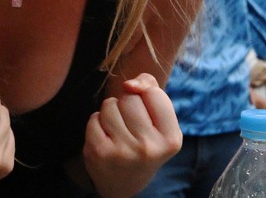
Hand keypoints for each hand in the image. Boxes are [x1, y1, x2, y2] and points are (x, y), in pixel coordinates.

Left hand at [84, 73, 182, 197]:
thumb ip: (151, 88)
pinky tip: (105, 137)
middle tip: (131, 125)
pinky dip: (97, 122)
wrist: (125, 182)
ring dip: (111, 111)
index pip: (153, 93)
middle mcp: (149, 148)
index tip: (148, 114)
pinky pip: (94, 118)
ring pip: (110, 105)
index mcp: (171, 138)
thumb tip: (129, 84)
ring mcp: (123, 152)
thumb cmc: (145, 139)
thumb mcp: (159, 118)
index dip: (146, 97)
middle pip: (130, 98)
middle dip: (127, 104)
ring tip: (118, 129)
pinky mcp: (99, 154)